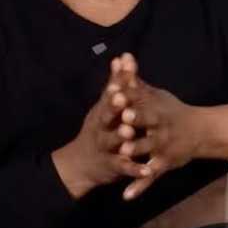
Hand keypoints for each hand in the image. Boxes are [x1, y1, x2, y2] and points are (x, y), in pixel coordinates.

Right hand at [53, 56, 150, 198]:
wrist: (80, 164)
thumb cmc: (98, 129)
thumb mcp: (103, 106)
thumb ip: (114, 84)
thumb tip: (120, 58)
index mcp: (102, 111)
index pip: (110, 93)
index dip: (118, 81)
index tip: (125, 68)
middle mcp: (101, 127)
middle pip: (106, 115)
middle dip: (114, 106)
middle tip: (122, 98)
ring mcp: (105, 147)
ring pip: (112, 141)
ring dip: (120, 136)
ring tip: (129, 132)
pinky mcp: (112, 165)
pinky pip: (123, 167)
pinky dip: (134, 168)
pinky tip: (146, 169)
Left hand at [110, 54, 201, 200]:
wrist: (202, 132)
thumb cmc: (173, 111)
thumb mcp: (157, 95)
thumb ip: (137, 80)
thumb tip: (123, 56)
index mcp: (157, 108)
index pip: (141, 100)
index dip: (129, 97)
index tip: (116, 93)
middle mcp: (162, 126)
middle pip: (147, 122)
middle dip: (135, 121)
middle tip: (122, 120)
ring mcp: (163, 146)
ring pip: (148, 148)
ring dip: (136, 150)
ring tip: (122, 154)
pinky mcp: (164, 164)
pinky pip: (151, 176)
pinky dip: (139, 186)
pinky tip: (126, 196)